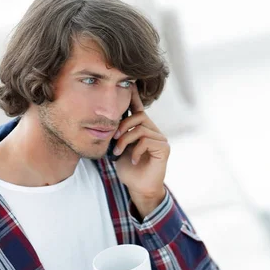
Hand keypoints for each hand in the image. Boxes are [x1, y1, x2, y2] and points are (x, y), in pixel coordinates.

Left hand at [112, 84, 168, 217]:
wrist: (138, 187)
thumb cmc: (128, 169)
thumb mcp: (118, 148)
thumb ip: (117, 134)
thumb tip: (105, 122)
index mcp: (142, 128)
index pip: (138, 108)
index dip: (134, 96)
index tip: (129, 82)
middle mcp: (153, 130)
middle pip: (139, 116)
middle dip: (122, 126)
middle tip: (113, 139)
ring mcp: (160, 138)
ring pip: (140, 128)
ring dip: (125, 140)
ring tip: (118, 152)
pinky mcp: (164, 148)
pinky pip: (147, 140)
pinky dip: (135, 150)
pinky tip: (132, 159)